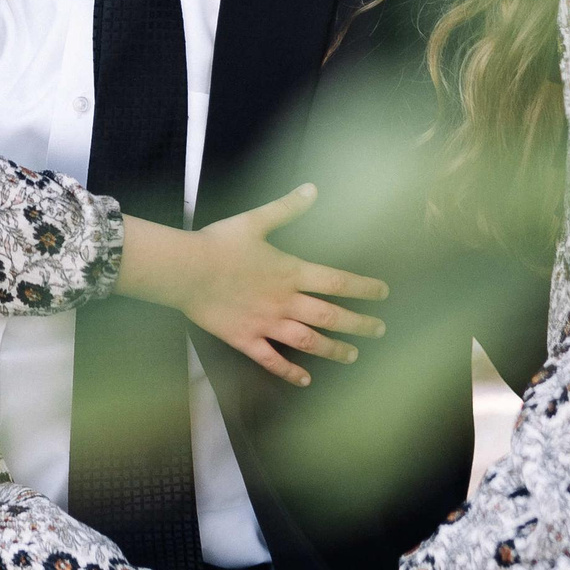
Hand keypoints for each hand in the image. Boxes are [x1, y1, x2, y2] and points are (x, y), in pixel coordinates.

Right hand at [120, 185, 387, 386]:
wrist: (186, 270)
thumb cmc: (219, 243)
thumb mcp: (255, 221)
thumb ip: (286, 208)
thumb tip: (312, 189)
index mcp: (290, 272)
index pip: (336, 281)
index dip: (362, 288)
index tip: (383, 293)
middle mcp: (285, 301)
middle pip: (330, 316)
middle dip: (358, 324)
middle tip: (379, 330)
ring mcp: (266, 324)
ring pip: (308, 342)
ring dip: (333, 349)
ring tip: (353, 356)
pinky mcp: (245, 339)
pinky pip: (271, 360)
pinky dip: (289, 372)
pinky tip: (304, 380)